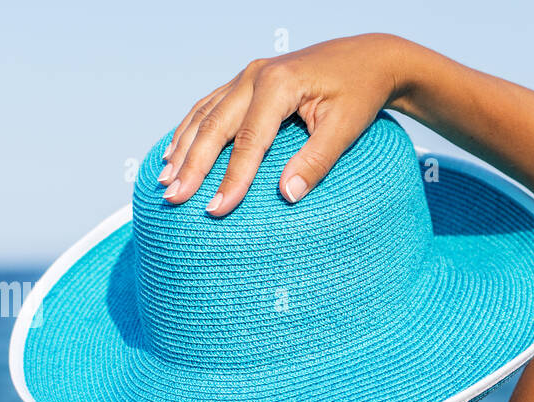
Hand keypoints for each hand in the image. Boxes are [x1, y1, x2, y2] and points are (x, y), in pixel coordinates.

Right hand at [158, 34, 407, 215]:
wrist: (368, 58)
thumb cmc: (360, 94)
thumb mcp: (346, 128)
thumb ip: (316, 161)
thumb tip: (286, 196)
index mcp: (278, 85)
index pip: (248, 141)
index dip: (231, 179)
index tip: (216, 210)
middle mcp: (255, 75)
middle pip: (215, 127)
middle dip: (191, 166)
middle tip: (173, 200)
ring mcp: (247, 75)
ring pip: (205, 115)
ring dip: (182, 149)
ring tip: (165, 182)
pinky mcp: (247, 80)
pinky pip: (209, 106)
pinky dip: (190, 130)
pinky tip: (175, 152)